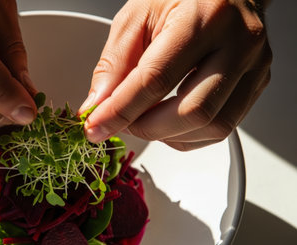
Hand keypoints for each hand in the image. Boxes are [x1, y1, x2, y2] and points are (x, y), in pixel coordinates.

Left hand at [79, 0, 271, 150]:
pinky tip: (168, 122)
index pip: (157, 79)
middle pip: (193, 111)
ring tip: (144, 120)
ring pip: (213, 126)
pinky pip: (224, 128)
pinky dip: (187, 135)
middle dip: (147, 128)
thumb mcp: (136, 17)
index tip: (96, 127)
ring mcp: (253, 65)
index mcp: (203, 18)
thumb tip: (97, 107)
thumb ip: (114, 64)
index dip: (121, 110)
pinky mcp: (257, 83)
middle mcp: (238, 43)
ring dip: (168, 136)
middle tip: (121, 123)